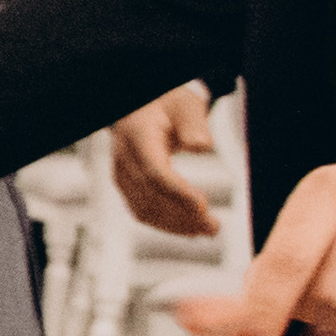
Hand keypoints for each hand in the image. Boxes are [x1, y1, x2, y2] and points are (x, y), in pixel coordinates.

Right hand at [108, 84, 222, 239]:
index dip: (178, 192)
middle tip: (214, 227)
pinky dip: (164, 223)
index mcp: (137, 136)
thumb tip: (201, 147)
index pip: (155, 171)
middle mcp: (124, 158)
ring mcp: (121, 174)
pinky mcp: (126, 185)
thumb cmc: (168, 104)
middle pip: (151, 195)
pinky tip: (187, 228)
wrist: (143, 107)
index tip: (203, 206)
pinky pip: (141, 210)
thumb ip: (194, 124)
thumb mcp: (185, 105)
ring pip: (144, 208)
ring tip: (206, 231)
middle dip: (183, 215)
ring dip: (175, 225)